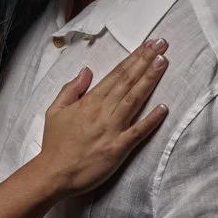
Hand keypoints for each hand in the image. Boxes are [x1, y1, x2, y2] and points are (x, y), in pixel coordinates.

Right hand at [39, 38, 168, 195]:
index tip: (148, 46)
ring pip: (134, 100)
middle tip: (162, 44)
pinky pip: (138, 132)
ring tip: (163, 62)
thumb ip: (71, 89)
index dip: (133, 58)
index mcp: (89, 102)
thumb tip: (86, 71)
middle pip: (128, 82)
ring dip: (149, 80)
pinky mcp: (118, 149)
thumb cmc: (54, 144)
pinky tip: (164, 108)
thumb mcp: (55, 110)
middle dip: (146, 61)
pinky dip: (151, 120)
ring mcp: (112, 130)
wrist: (53, 173)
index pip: (116, 74)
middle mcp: (103, 112)